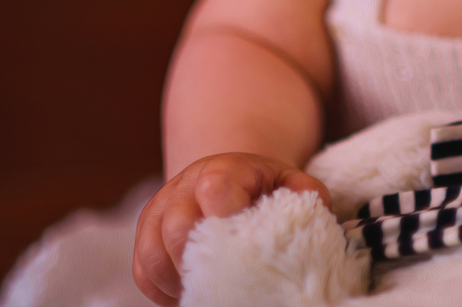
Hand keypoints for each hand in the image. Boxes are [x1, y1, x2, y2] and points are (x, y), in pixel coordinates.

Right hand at [133, 152, 330, 305]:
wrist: (225, 177)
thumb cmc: (262, 187)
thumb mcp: (289, 182)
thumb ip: (306, 194)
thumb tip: (318, 213)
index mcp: (223, 169)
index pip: (214, 190)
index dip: (226, 221)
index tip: (246, 249)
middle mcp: (184, 186)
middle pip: (177, 230)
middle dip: (202, 264)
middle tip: (229, 282)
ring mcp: (159, 210)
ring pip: (153, 255)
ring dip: (181, 281)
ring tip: (210, 291)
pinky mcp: (145, 234)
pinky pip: (143, 271)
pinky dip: (163, 289)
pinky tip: (190, 291)